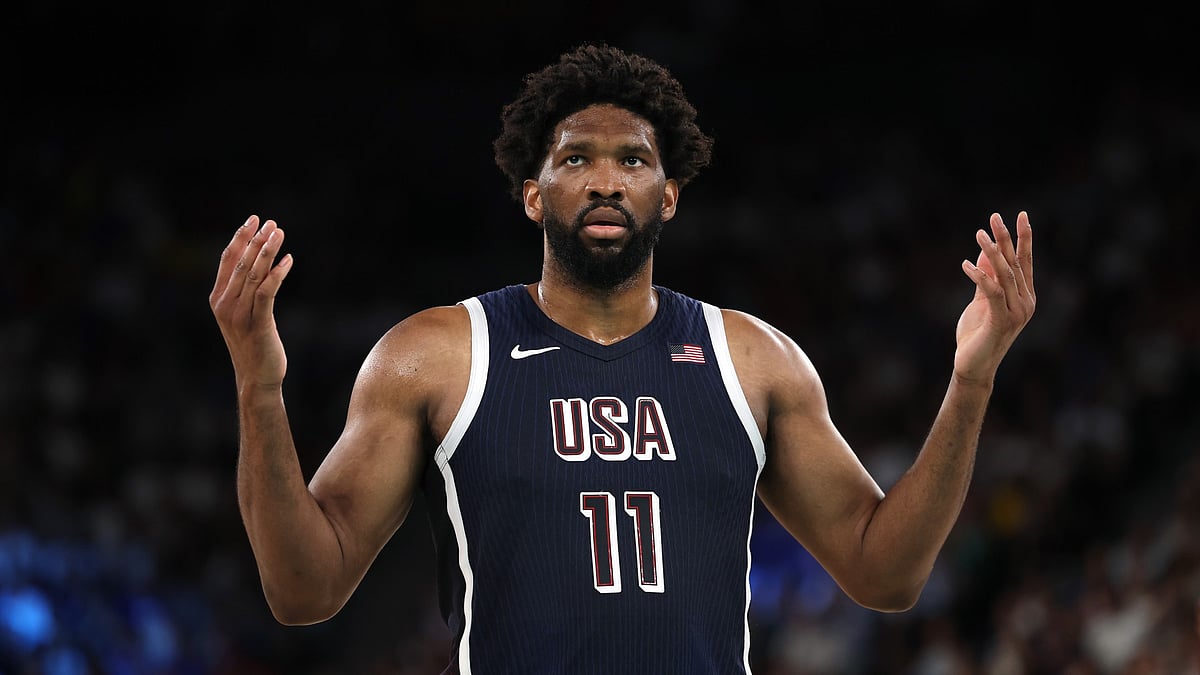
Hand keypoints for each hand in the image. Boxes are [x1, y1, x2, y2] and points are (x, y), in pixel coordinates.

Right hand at [209, 215, 293, 390]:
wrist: (256, 376)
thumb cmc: (252, 343)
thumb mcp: (242, 313)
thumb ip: (244, 290)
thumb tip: (258, 262)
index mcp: (218, 298)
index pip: (227, 260)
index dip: (240, 237)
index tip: (253, 220)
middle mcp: (225, 304)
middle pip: (241, 263)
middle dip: (256, 240)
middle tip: (272, 222)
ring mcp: (240, 315)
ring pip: (253, 274)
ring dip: (268, 251)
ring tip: (280, 233)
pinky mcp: (258, 324)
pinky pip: (266, 293)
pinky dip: (277, 274)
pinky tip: (288, 261)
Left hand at [954, 211, 1035, 384]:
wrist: (973, 365)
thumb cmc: (977, 334)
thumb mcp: (982, 300)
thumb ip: (986, 278)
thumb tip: (985, 253)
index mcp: (1025, 296)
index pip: (1026, 261)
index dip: (1024, 238)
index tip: (1020, 215)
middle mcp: (1026, 302)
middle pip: (1016, 263)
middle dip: (1005, 238)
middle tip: (995, 217)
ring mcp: (1017, 313)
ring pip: (1005, 275)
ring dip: (991, 252)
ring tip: (978, 234)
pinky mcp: (1001, 321)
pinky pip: (992, 292)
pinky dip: (979, 276)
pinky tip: (965, 264)